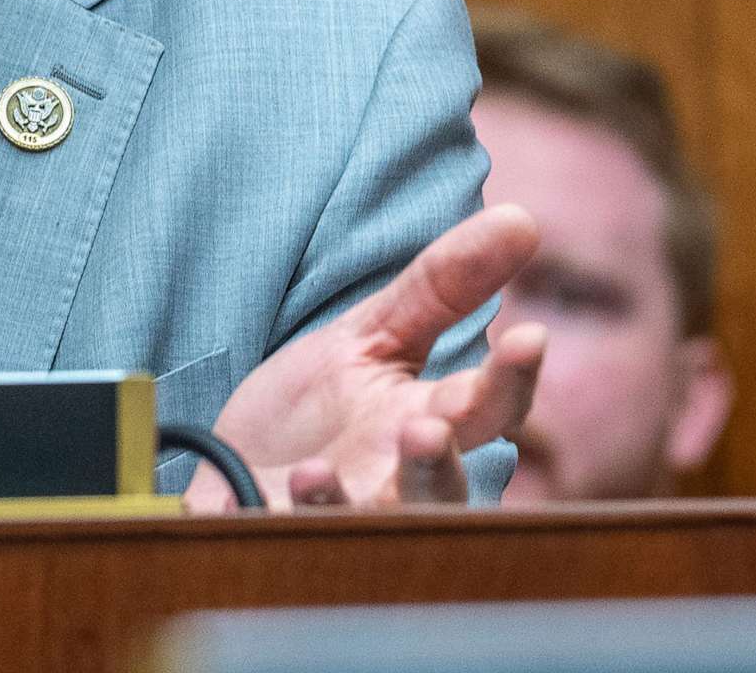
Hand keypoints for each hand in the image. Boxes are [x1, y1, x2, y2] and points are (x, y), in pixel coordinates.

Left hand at [184, 203, 544, 512]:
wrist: (225, 473)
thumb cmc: (313, 413)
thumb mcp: (372, 336)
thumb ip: (444, 285)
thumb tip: (523, 217)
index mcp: (425, 424)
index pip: (488, 408)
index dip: (511, 379)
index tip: (531, 335)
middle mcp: (395, 483)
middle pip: (442, 489)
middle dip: (439, 464)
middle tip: (429, 426)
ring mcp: (341, 519)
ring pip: (374, 527)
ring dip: (359, 500)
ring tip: (338, 466)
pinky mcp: (281, 538)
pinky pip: (290, 537)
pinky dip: (285, 514)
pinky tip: (281, 482)